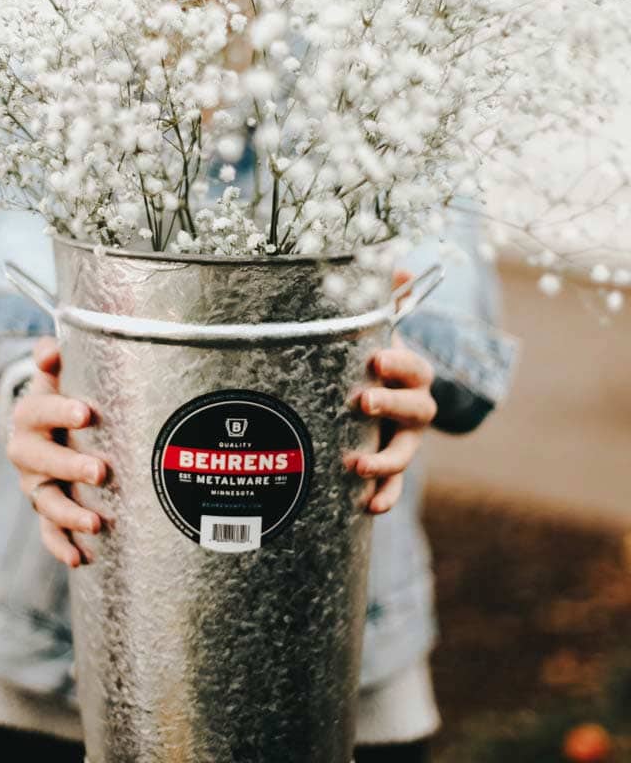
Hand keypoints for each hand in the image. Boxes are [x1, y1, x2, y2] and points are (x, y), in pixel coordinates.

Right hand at [7, 337, 107, 567]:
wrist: (38, 427)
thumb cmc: (58, 396)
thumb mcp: (54, 376)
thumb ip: (54, 361)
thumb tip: (51, 347)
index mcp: (29, 414)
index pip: (41, 410)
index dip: (61, 411)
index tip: (86, 412)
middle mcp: (26, 452)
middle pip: (43, 461)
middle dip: (70, 466)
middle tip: (100, 472)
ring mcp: (35, 484)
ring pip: (47, 502)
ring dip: (69, 515)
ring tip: (96, 524)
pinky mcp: (44, 508)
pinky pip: (47, 531)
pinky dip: (60, 546)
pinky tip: (79, 559)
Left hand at [343, 271, 436, 514]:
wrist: (382, 404)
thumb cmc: (374, 364)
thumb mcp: (381, 333)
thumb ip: (388, 303)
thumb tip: (399, 265)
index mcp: (411, 376)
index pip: (415, 368)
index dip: (399, 364)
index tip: (376, 358)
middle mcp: (413, 410)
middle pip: (415, 410)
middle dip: (390, 406)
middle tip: (362, 401)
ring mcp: (404, 442)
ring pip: (405, 454)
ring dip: (385, 462)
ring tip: (357, 465)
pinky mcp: (389, 468)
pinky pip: (393, 487)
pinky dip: (385, 497)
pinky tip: (368, 507)